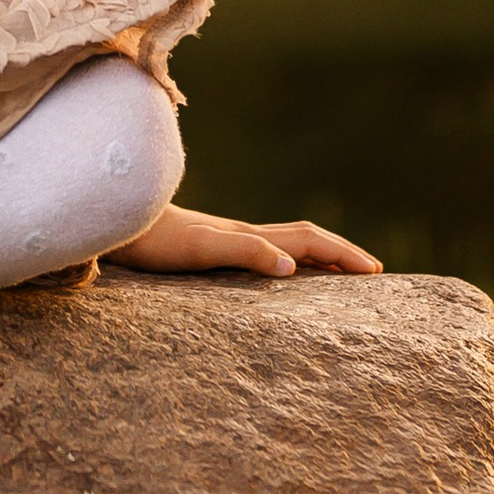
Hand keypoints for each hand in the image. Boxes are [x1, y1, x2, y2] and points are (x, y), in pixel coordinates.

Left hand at [107, 204, 381, 279]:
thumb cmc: (157, 242)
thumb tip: (290, 266)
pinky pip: (266, 250)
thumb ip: (244, 251)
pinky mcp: (213, 244)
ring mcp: (229, 236)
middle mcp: (244, 232)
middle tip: (373, 272)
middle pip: (305, 238)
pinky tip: (283, 271)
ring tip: (342, 272)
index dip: (342, 254)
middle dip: (341, 253)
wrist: (118, 221)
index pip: (309, 241)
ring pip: (288, 242)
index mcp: (250, 234)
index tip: (375, 272)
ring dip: (320, 255)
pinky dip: (290, 259)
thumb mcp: (201, 250)